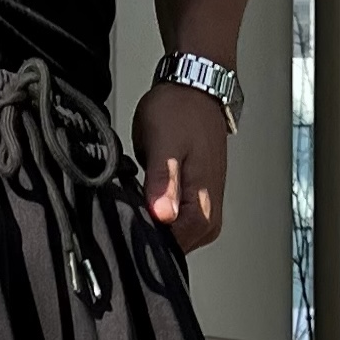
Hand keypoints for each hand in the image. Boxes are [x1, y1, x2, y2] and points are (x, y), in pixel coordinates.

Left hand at [132, 82, 229, 251]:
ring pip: (165, 238)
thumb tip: (163, 214)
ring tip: (143, 187)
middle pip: (165, 248)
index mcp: (203, 214)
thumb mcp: (164, 143)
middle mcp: (208, 222)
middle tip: (136, 192)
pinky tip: (148, 191)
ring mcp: (202, 218)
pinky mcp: (195, 209)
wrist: (195, 89)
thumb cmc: (181, 111)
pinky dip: (153, 212)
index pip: (165, 250)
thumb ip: (162, 182)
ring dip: (147, 219)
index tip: (132, 209)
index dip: (141, 233)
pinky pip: (168, 226)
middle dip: (143, 227)